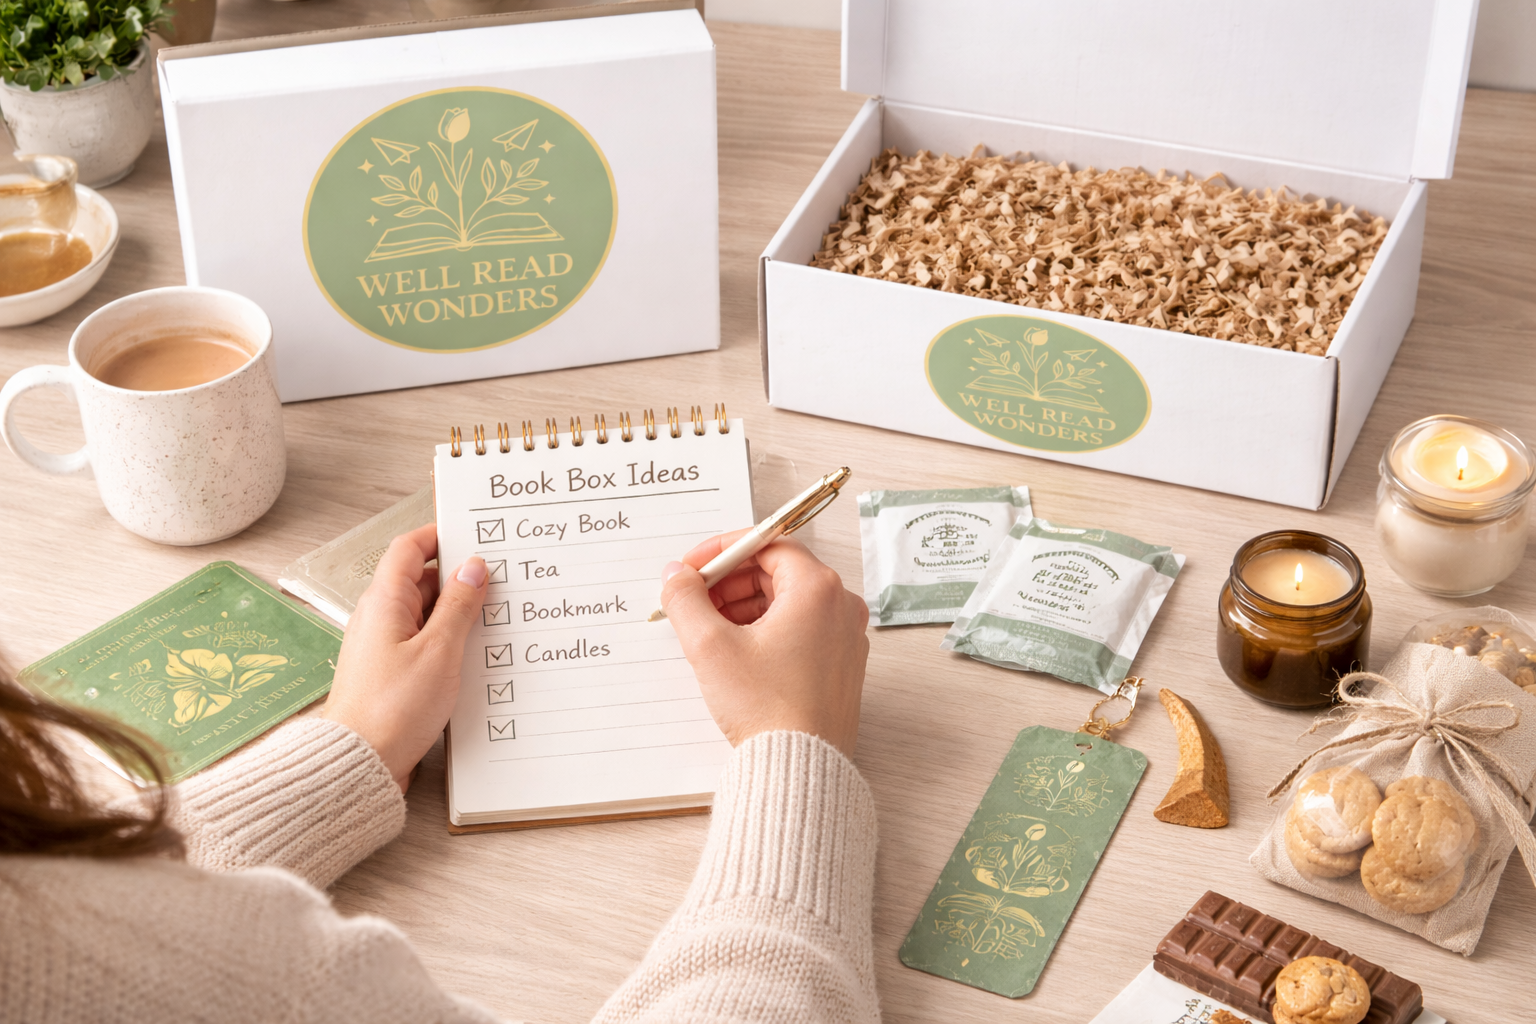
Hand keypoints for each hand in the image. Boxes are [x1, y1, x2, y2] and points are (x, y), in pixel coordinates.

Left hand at [320, 523, 486, 791]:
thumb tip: (473, 568)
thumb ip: (458, 605)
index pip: (409, 548)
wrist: (359, 763)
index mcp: (384, 601)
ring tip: (494, 619)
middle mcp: (379, 618)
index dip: (441, 536)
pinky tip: (473, 654)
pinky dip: (448, 641)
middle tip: (498, 581)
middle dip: (459, 578)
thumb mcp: (439, 651)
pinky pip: (424, 642)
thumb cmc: (393, 710)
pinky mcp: (391, 672)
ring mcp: (384, 645)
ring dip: (457, 614)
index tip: (475, 535)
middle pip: (421, 580)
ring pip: (426, 614)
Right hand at [659, 532, 868, 755]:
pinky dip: (765, 631)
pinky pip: (800, 630)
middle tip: (694, 601)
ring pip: (787, 602)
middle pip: (777, 572)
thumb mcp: (711, 647)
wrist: (800, 769)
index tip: (692, 568)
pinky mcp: (840, 665)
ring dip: (744, 607)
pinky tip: (735, 654)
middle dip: (730, 583)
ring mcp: (845, 637)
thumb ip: (686, 600)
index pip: (768, 543)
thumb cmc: (767, 709)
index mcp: (818, 590)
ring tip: (709, 632)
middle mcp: (841, 607)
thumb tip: (675, 575)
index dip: (723, 551)